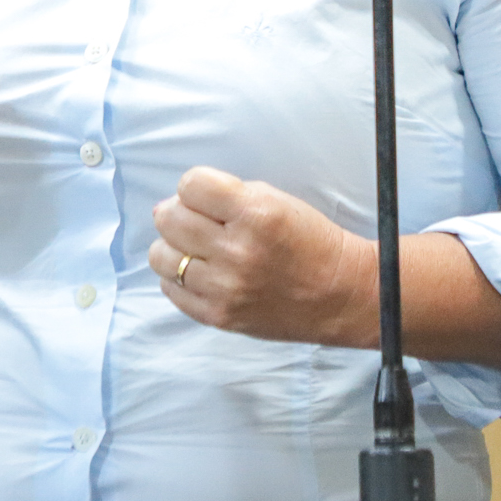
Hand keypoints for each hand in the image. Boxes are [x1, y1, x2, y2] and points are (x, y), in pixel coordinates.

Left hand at [146, 166, 376, 347]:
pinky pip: (171, 290)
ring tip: (197, 249)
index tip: (208, 197)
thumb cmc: (310, 242)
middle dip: (179, 213)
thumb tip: (173, 203)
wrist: (340, 294)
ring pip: (160, 256)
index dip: (195, 187)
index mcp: (255, 213)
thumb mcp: (276, 200)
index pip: (190, 184)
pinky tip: (201, 273)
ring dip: (174, 247)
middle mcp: (236, 251)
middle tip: (199, 222)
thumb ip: (225, 196)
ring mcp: (225, 288)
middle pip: (168, 218)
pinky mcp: (218, 316)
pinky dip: (179, 278)